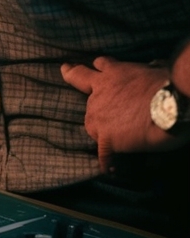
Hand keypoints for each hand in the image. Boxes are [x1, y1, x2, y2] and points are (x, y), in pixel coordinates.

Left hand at [61, 56, 185, 162]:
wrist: (169, 104)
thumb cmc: (168, 84)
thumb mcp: (152, 70)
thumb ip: (144, 73)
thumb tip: (155, 72)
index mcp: (112, 74)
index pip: (93, 68)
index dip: (82, 70)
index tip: (67, 69)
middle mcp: (99, 93)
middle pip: (89, 101)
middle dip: (98, 107)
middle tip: (108, 113)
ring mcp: (99, 117)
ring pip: (92, 126)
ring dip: (101, 131)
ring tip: (114, 140)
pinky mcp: (107, 138)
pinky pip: (104, 154)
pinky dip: (107, 162)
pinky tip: (110, 169)